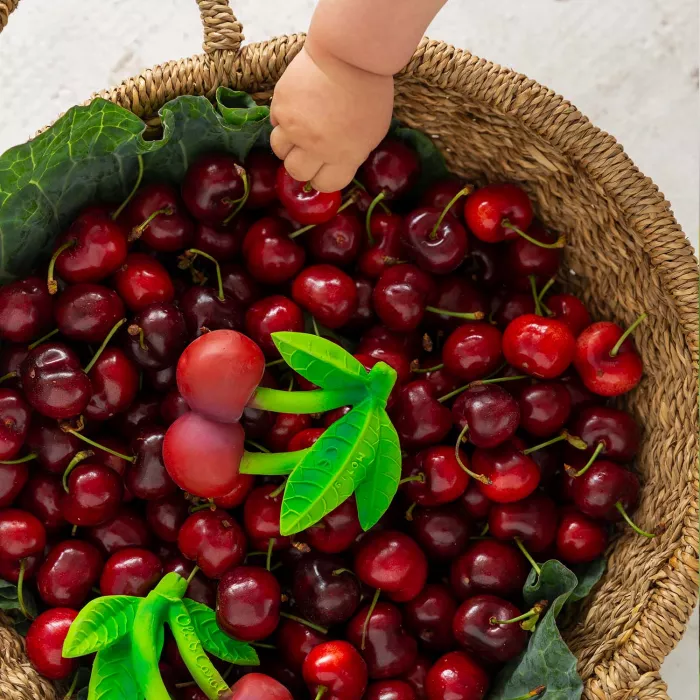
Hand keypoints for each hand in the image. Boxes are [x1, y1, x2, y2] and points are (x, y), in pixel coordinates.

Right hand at [270, 45, 393, 191]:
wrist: (350, 54)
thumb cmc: (370, 91)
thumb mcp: (373, 132)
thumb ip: (353, 153)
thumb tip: (336, 163)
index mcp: (344, 156)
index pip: (325, 185)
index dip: (322, 178)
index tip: (322, 170)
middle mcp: (317, 147)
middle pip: (296, 172)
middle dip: (302, 164)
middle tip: (307, 152)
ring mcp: (296, 127)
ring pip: (279, 150)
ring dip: (287, 144)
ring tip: (297, 131)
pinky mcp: (281, 106)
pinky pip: (275, 122)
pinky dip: (283, 119)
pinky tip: (296, 108)